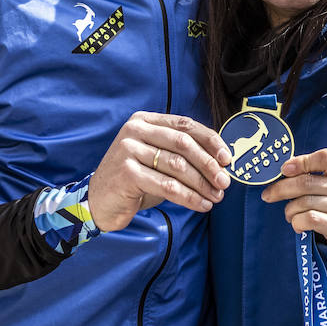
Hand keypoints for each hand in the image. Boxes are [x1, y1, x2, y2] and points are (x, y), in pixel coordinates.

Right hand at [86, 112, 231, 231]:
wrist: (99, 201)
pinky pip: (167, 185)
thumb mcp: (158, 159)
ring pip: (177, 166)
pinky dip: (189, 197)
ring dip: (202, 184)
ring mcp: (128, 149)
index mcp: (146, 120)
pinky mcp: (126, 172)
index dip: (210, 141)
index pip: (186, 125)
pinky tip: (201, 205)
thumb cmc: (134, 180)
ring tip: (215, 197)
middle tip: (225, 182)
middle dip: (209, 165)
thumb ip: (182, 154)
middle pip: (184, 144)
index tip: (227, 159)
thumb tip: (221, 161)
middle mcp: (135, 130)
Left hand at [261, 149, 326, 243]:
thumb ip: (314, 171)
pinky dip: (297, 221)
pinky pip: (310, 219)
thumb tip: (286, 169)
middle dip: (282, 188)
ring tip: (289, 212)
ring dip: (290, 209)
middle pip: (308, 182)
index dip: (302, 162)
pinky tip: (297, 223)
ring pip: (305, 203)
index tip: (284, 169)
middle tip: (268, 194)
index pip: (325, 158)